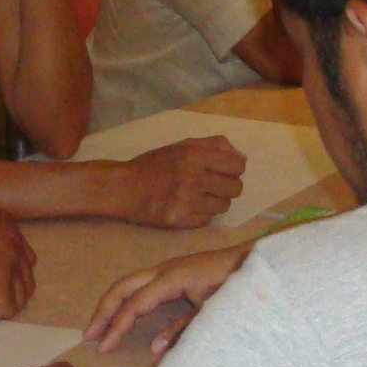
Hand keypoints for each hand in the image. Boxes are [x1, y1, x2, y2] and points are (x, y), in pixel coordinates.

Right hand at [85, 244, 253, 354]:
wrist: (255, 260)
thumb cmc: (237, 284)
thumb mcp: (212, 311)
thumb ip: (183, 328)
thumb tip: (154, 348)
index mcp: (171, 277)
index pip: (135, 303)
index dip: (117, 326)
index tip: (103, 347)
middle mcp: (164, 269)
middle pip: (123, 287)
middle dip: (104, 311)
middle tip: (89, 336)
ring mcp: (168, 268)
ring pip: (130, 282)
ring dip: (112, 303)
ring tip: (98, 327)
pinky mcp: (174, 272)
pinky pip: (142, 283)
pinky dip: (127, 298)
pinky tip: (124, 314)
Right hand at [116, 136, 245, 228]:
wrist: (124, 188)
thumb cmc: (154, 164)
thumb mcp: (182, 145)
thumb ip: (214, 145)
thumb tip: (241, 156)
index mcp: (196, 156)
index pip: (237, 166)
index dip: (235, 168)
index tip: (226, 171)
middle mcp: (194, 178)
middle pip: (235, 188)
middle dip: (229, 186)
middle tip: (216, 185)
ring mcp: (188, 202)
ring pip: (224, 206)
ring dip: (217, 201)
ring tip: (203, 196)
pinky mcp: (181, 221)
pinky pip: (207, 220)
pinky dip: (203, 214)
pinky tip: (191, 207)